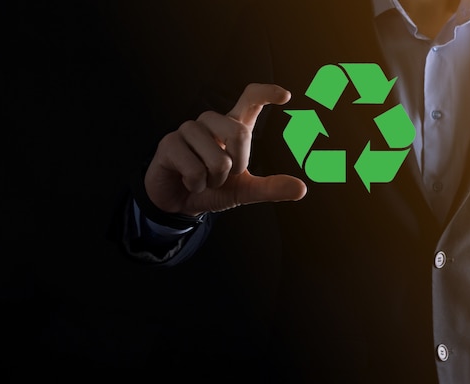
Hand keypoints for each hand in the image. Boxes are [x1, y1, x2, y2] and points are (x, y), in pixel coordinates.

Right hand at [144, 83, 306, 215]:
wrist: (179, 203)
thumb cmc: (212, 188)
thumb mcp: (244, 190)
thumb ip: (271, 188)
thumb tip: (301, 189)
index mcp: (231, 127)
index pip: (250, 99)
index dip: (266, 93)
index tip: (285, 96)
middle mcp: (211, 122)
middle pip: (239, 133)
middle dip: (237, 165)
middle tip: (222, 176)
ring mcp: (188, 130)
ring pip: (218, 158)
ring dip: (214, 180)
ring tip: (202, 179)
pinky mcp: (169, 144)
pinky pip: (195, 170)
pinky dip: (196, 185)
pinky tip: (187, 181)